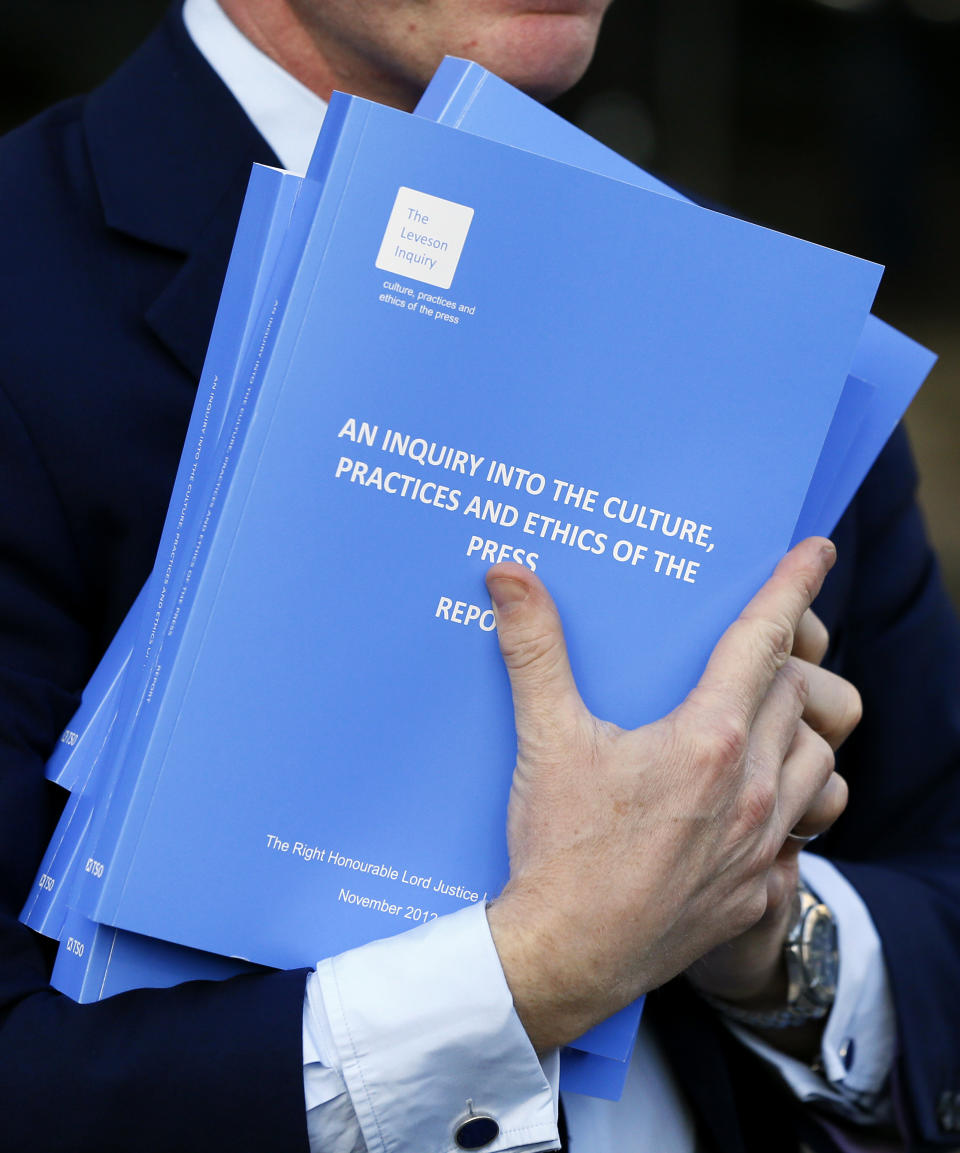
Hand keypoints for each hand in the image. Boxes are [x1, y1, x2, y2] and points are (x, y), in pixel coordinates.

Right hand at [484, 538, 855, 1051]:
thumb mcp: (545, 740)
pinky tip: (749, 804)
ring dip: (795, 731)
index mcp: (707, 740)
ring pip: (818, 760)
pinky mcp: (758, 888)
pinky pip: (804, 828)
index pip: (764, 640)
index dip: (793, 587)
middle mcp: (752, 788)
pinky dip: (789, 801)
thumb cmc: (559, 850)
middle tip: (755, 649)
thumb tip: (508, 575)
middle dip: (782, 662)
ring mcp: (763, 844)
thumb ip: (534, 649)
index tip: (817, 550)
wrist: (566, 957)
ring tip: (758, 724)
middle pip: (797, 694)